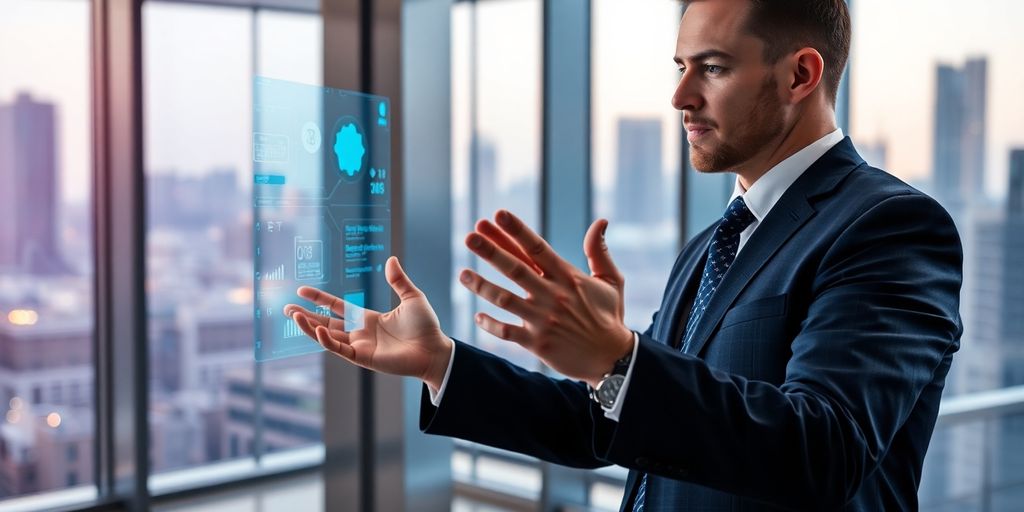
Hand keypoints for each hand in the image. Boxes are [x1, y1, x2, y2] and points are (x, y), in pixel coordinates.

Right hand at [283, 256, 452, 389]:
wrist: (435, 349)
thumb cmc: (426, 326)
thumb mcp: (412, 297)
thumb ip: (398, 280)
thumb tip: (391, 258)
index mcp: (367, 318)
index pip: (337, 307)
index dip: (319, 299)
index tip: (302, 290)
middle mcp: (360, 332)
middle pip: (326, 322)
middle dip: (305, 316)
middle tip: (285, 309)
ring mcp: (360, 346)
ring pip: (328, 336)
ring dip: (310, 327)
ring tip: (293, 316)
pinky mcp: (364, 358)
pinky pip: (340, 350)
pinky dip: (327, 340)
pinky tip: (319, 329)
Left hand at [460, 210, 632, 386]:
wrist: (612, 359)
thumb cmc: (609, 316)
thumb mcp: (612, 280)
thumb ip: (599, 251)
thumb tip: (601, 220)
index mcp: (568, 277)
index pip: (537, 248)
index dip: (516, 230)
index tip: (498, 214)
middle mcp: (552, 295)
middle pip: (515, 269)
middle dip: (491, 251)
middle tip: (470, 236)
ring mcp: (543, 320)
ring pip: (505, 299)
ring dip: (482, 285)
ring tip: (463, 274)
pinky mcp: (537, 343)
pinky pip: (507, 331)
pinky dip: (490, 324)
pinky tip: (477, 316)